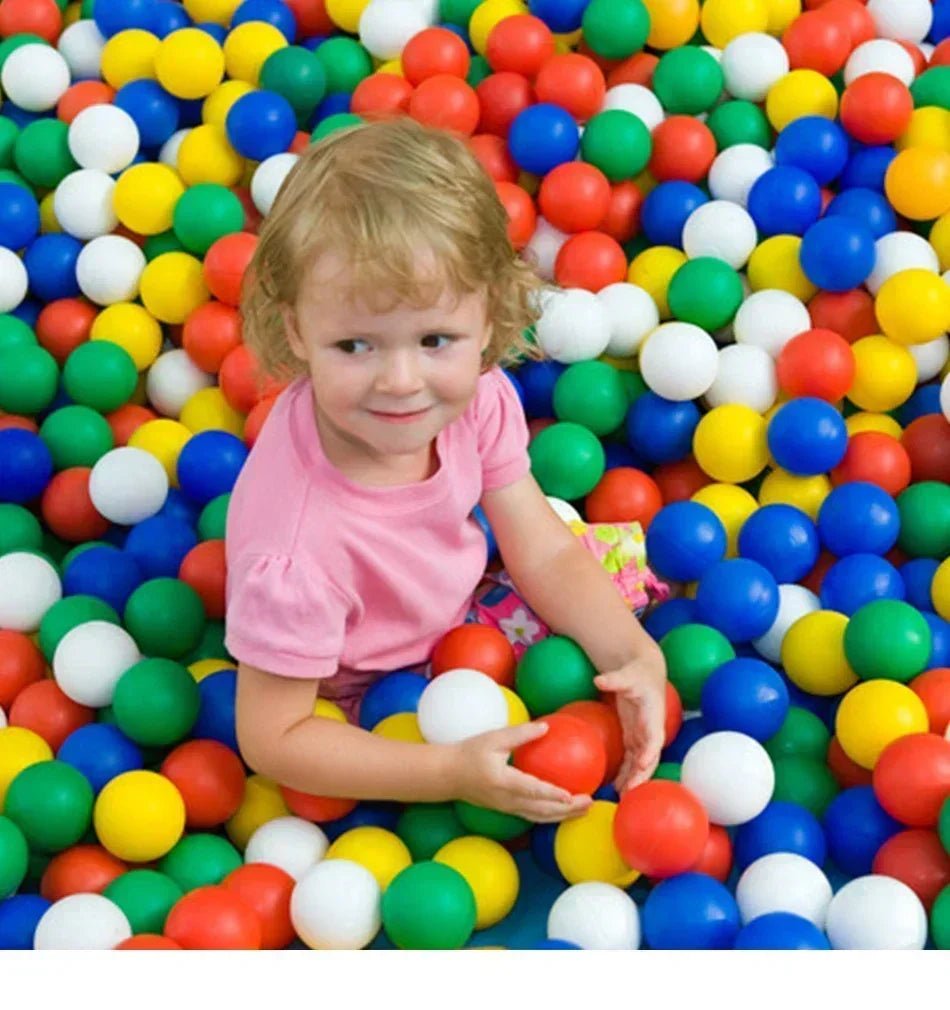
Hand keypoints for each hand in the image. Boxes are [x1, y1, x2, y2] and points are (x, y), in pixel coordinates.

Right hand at [452, 722, 592, 822]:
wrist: (447, 775)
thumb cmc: (469, 753)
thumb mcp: (493, 738)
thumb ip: (520, 734)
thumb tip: (546, 727)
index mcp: (503, 782)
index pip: (532, 790)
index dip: (552, 794)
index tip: (570, 796)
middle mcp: (507, 800)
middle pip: (542, 810)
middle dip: (567, 810)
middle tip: (589, 803)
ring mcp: (507, 808)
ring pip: (539, 817)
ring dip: (562, 816)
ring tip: (583, 810)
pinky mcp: (507, 810)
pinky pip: (533, 816)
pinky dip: (551, 816)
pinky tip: (563, 811)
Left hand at [594, 646, 666, 793]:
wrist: (645, 671)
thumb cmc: (636, 672)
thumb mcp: (627, 674)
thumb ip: (614, 679)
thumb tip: (598, 680)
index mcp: (653, 716)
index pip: (654, 738)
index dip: (649, 752)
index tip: (642, 765)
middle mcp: (651, 730)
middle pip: (649, 758)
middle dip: (641, 776)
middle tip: (629, 794)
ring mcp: (643, 736)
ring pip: (641, 763)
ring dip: (634, 780)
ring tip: (621, 798)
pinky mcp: (635, 737)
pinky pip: (632, 759)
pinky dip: (626, 773)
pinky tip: (617, 787)